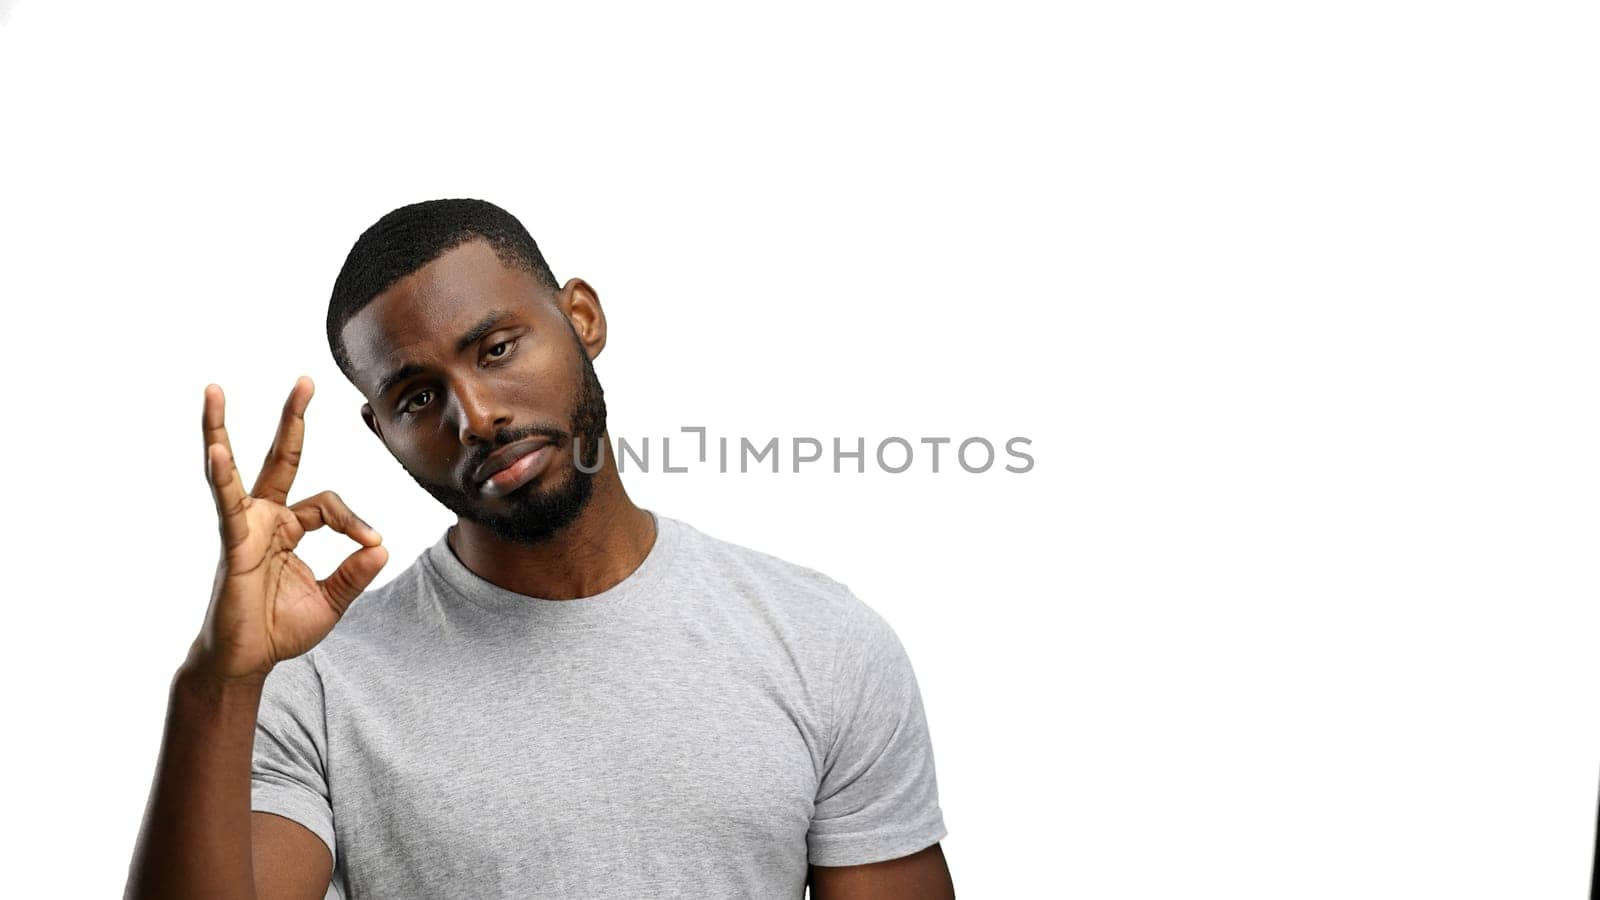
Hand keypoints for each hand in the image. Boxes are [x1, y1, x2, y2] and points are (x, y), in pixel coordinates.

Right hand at [189, 376, 386, 682]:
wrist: (247, 663)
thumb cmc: (280, 630)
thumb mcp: (332, 601)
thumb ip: (355, 573)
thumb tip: (381, 547)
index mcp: (289, 529)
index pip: (328, 505)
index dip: (354, 520)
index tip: (371, 543)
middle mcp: (264, 519)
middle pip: (279, 458)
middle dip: (292, 419)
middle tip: (305, 381)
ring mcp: (244, 529)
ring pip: (234, 470)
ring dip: (220, 429)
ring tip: (212, 390)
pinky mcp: (231, 545)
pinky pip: (226, 506)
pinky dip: (220, 477)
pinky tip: (215, 450)